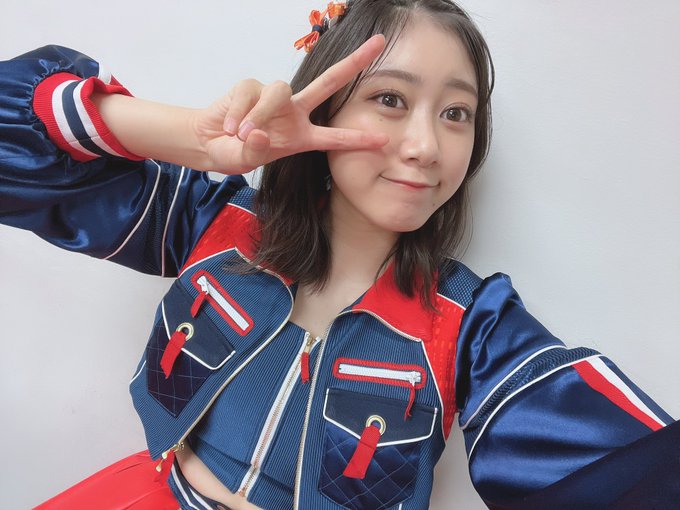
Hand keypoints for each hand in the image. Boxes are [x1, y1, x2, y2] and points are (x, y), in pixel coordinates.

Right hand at [193, 34, 388, 173]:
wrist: (207, 141)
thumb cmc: (233, 153)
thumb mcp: (245, 162)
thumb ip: (254, 152)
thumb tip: (259, 132)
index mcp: (301, 136)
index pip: (334, 137)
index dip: (358, 139)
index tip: (383, 140)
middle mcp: (294, 112)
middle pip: (328, 82)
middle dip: (354, 62)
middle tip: (379, 44)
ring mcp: (274, 97)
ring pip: (280, 92)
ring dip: (260, 114)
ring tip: (241, 135)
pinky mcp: (251, 86)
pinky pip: (250, 94)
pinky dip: (238, 112)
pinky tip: (230, 127)